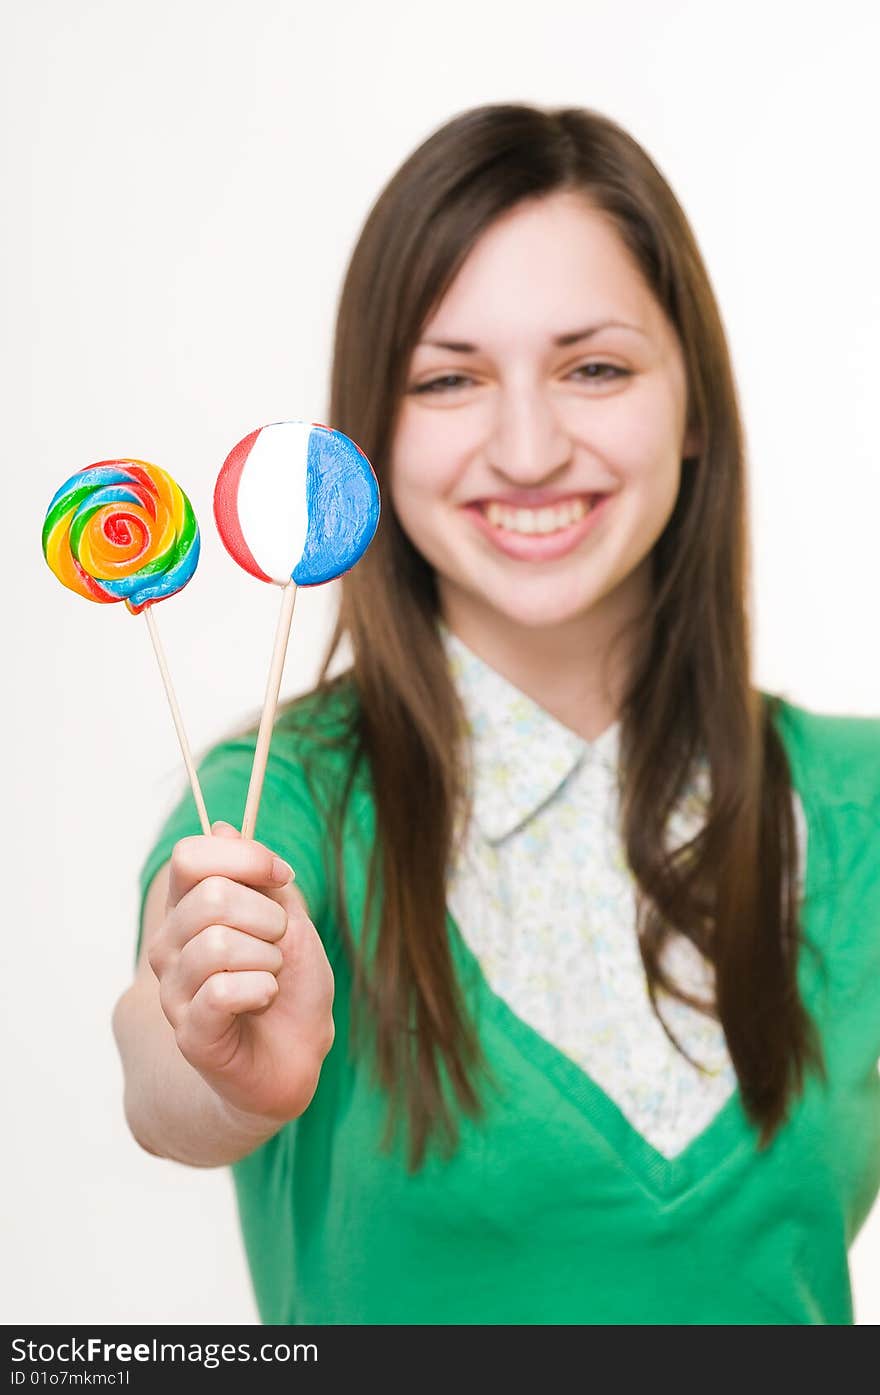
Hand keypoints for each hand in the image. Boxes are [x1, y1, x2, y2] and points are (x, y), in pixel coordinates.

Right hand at [147, 821, 334, 1121]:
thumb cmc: (291, 985)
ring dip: (268, 958)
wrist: (294, 1057)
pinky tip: (264, 1000)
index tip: (282, 877)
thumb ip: (260, 878)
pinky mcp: (189, 1032)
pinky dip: (261, 990)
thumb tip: (222, 827)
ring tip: (271, 977)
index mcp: (189, 909)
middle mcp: (170, 945)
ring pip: (217, 942)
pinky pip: (223, 991)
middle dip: (266, 917)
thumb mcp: (289, 919)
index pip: (191, 856)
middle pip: (211, 896)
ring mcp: (173, 991)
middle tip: (278, 945)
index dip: (245, 858)